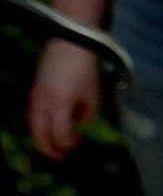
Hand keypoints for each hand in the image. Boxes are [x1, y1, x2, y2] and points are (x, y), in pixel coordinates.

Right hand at [30, 39, 101, 159]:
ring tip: (55, 145)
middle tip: (62, 157)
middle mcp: (43, 103)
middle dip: (51, 150)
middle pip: (40, 137)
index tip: (79, 142)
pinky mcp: (35, 88)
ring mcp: (36, 96)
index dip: (69, 144)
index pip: (60, 136)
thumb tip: (80, 125)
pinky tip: (52, 125)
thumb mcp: (94, 92)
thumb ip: (88, 115)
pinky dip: (41, 125)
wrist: (73, 38)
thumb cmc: (87, 67)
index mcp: (59, 105)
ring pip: (34, 126)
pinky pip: (34, 114)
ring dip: (44, 138)